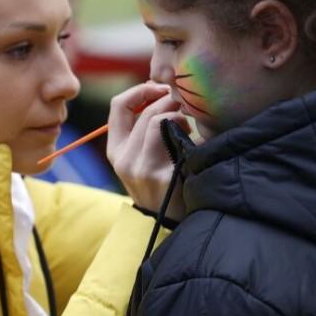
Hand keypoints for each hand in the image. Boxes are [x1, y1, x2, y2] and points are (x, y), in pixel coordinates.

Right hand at [106, 82, 189, 222]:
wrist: (169, 226)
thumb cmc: (161, 186)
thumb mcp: (141, 159)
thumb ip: (144, 129)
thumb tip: (161, 91)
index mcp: (115, 151)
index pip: (118, 105)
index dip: (140, 90)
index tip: (160, 89)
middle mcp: (124, 159)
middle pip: (147, 111)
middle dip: (171, 101)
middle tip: (188, 105)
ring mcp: (142, 169)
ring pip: (159, 122)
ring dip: (180, 117)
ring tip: (190, 127)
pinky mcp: (164, 176)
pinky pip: (177, 139)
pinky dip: (190, 132)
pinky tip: (199, 140)